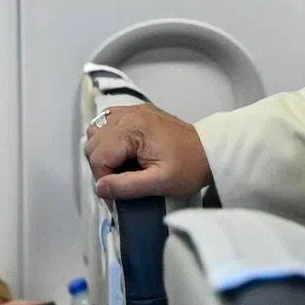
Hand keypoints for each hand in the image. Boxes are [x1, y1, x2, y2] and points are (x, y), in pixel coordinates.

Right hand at [85, 104, 210, 199]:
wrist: (210, 152)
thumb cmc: (189, 167)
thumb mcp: (159, 183)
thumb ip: (127, 186)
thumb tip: (100, 188)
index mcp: (134, 128)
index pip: (98, 156)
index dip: (104, 179)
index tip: (117, 194)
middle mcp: (131, 114)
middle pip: (94, 142)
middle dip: (102, 166)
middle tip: (119, 182)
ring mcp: (134, 111)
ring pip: (97, 131)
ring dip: (103, 151)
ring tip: (120, 167)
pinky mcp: (139, 113)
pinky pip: (109, 121)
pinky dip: (109, 137)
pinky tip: (122, 151)